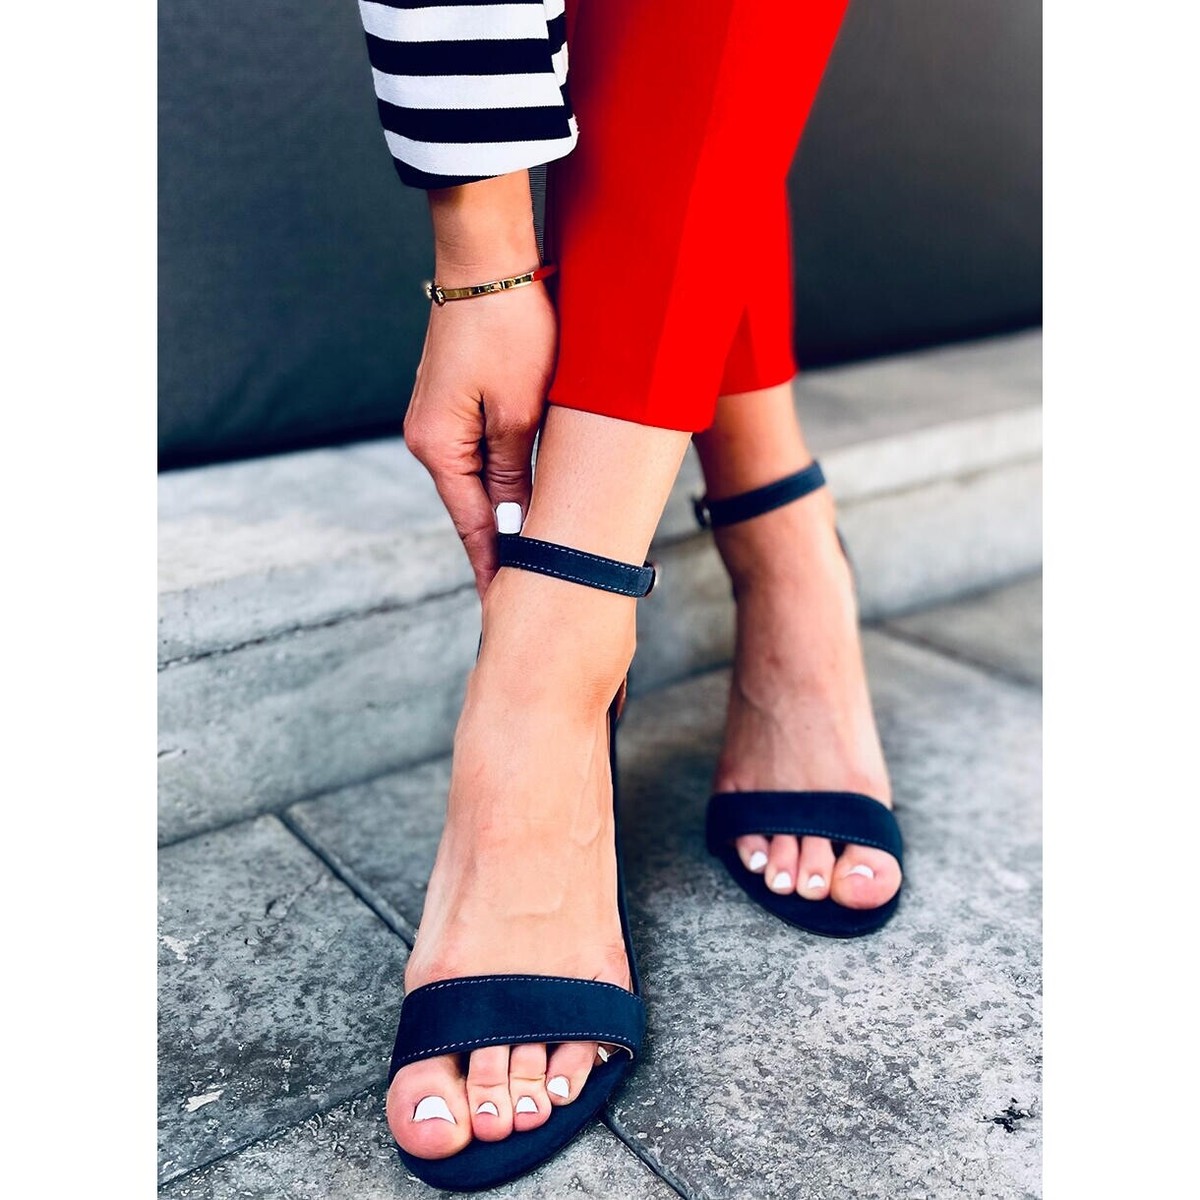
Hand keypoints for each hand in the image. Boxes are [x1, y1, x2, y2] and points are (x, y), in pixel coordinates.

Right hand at [403, 280, 555, 594]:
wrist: (489, 262)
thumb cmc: (510, 330)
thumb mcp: (520, 413)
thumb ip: (513, 476)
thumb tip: (511, 526)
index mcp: (438, 447)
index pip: (472, 525)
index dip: (494, 567)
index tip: (506, 606)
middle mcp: (428, 439)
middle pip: (472, 508)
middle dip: (503, 546)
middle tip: (535, 590)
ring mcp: (438, 420)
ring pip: (478, 482)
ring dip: (506, 511)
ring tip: (536, 554)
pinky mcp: (453, 402)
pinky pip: (479, 455)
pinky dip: (503, 479)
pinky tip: (524, 499)